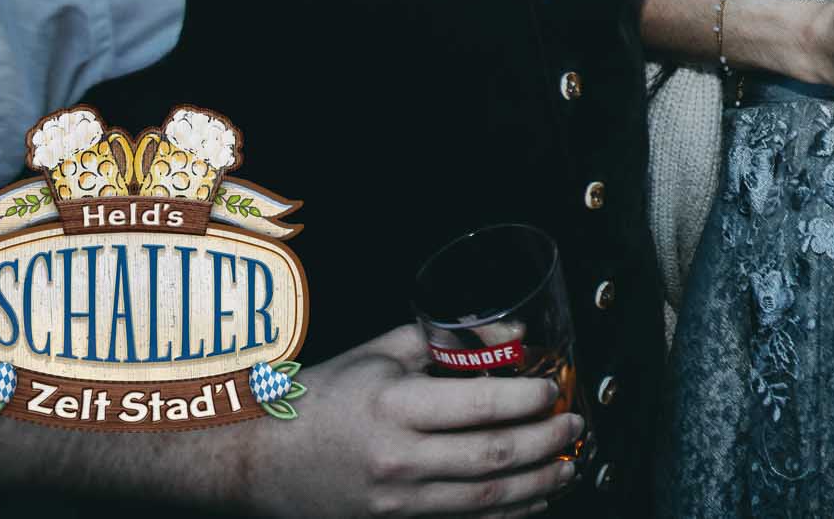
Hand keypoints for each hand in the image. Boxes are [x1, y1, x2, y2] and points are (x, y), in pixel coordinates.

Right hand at [237, 323, 581, 516]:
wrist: (259, 461)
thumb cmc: (321, 399)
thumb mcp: (380, 352)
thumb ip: (448, 340)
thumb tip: (514, 333)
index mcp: (394, 406)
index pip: (479, 406)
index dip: (528, 400)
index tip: (554, 389)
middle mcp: (398, 459)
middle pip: (492, 458)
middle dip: (546, 443)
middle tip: (574, 427)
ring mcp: (396, 501)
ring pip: (486, 500)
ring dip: (537, 484)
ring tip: (568, 465)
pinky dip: (508, 515)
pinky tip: (534, 499)